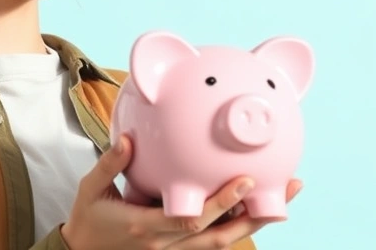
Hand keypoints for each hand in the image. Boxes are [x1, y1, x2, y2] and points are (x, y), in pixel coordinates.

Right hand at [61, 134, 302, 249]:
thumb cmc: (88, 219)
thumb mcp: (92, 189)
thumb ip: (111, 164)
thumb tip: (128, 138)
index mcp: (146, 226)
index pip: (192, 219)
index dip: (222, 204)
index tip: (247, 181)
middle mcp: (166, 244)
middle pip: (219, 237)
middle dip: (255, 215)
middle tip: (287, 188)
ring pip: (221, 244)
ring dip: (254, 224)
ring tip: (283, 200)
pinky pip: (212, 243)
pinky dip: (236, 228)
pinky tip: (255, 209)